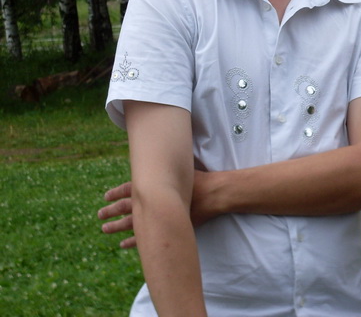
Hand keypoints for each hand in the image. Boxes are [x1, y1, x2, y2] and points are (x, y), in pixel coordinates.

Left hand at [98, 171, 218, 247]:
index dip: (116, 193)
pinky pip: (145, 238)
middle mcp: (153, 202)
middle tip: (99, 215)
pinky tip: (123, 245)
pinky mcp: (166, 228)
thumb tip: (157, 162)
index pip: (129, 189)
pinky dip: (133, 242)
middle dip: (111, 211)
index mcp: (154, 186)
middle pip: (126, 207)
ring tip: (105, 229)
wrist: (213, 194)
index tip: (106, 196)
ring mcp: (158, 217)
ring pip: (132, 224)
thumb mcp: (180, 171)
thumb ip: (166, 171)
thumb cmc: (199, 180)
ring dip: (117, 227)